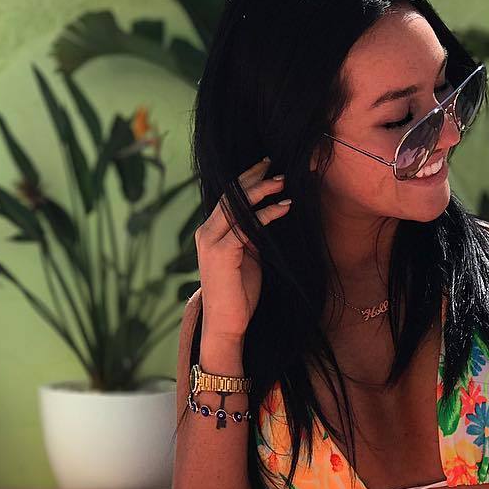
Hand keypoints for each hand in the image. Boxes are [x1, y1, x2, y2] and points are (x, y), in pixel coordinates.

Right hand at [193, 155, 290, 338]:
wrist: (227, 323)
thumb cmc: (239, 293)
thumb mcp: (247, 257)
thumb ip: (251, 236)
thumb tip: (266, 216)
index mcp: (210, 232)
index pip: (228, 198)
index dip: (247, 180)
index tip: (266, 167)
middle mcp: (205, 232)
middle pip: (230, 195)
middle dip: (253, 178)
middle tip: (276, 166)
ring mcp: (211, 241)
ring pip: (236, 206)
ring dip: (261, 191)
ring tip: (283, 182)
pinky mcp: (222, 252)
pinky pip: (246, 226)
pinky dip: (266, 214)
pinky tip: (283, 208)